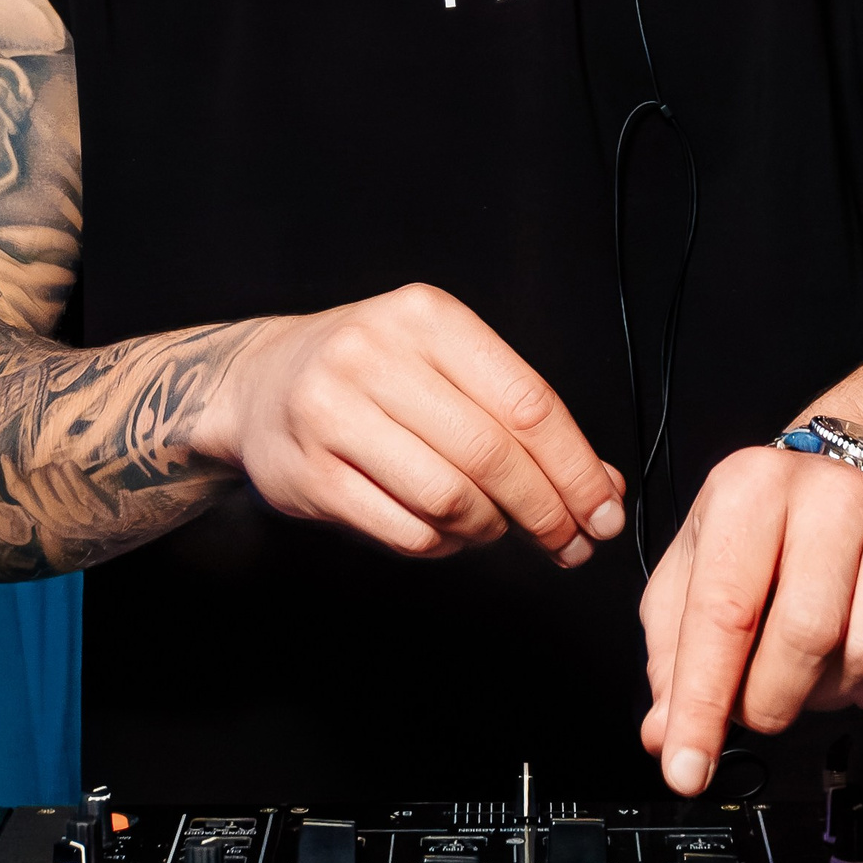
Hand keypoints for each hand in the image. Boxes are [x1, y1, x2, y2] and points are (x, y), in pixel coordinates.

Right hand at [201, 283, 626, 565]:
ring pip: (450, 498)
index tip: (604, 510)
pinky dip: (446, 546)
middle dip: (546, 510)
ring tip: (499, 529)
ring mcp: (334, 415)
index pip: (527, 401)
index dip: (576, 466)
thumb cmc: (373, 375)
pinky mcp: (310, 475)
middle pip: (492, 454)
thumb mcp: (446, 366)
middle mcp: (374, 356)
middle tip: (572, 543)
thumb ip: (522, 420)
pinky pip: (406, 532)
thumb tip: (604, 488)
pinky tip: (452, 533)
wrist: (258, 384)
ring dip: (492, 529)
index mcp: (425, 317)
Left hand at [639, 447, 862, 793]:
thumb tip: (668, 733)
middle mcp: (830, 497)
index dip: (702, 703)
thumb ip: (671, 652)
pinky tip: (853, 662)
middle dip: (769, 701)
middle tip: (754, 703)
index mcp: (752, 489)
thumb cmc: (763, 526)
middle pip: (805, 638)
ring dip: (826, 694)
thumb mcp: (694, 566)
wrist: (847, 472)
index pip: (724, 613)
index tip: (687, 765)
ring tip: (805, 667)